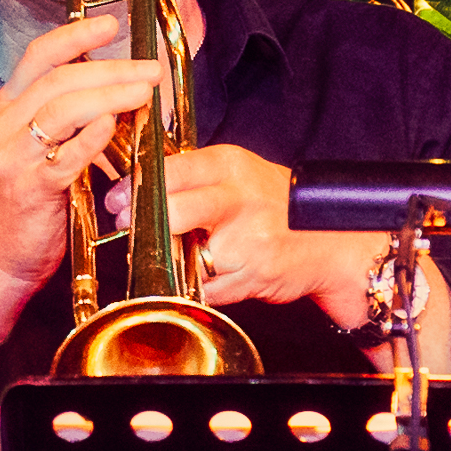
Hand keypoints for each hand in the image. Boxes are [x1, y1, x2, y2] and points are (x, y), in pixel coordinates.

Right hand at [0, 14, 159, 320]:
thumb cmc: (28, 205)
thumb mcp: (40, 150)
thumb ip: (69, 121)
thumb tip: (120, 93)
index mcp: (7, 109)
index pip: (39, 57)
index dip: (75, 35)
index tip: (111, 24)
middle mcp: (4, 126)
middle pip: (59, 79)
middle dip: (111, 69)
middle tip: (150, 69)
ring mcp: (12, 156)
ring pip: (61, 109)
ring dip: (110, 95)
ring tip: (145, 92)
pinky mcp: (28, 189)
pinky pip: (63, 156)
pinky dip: (92, 137)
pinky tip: (115, 124)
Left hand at [106, 143, 387, 323]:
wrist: (331, 240)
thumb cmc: (277, 205)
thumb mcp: (239, 173)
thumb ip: (195, 176)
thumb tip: (138, 186)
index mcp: (230, 166)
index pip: (169, 171)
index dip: (136, 189)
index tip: (119, 199)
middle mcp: (237, 199)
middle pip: (171, 211)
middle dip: (146, 225)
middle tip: (134, 230)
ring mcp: (245, 240)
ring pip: (183, 254)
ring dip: (172, 259)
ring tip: (181, 251)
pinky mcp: (250, 275)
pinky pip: (204, 285)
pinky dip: (197, 284)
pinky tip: (210, 272)